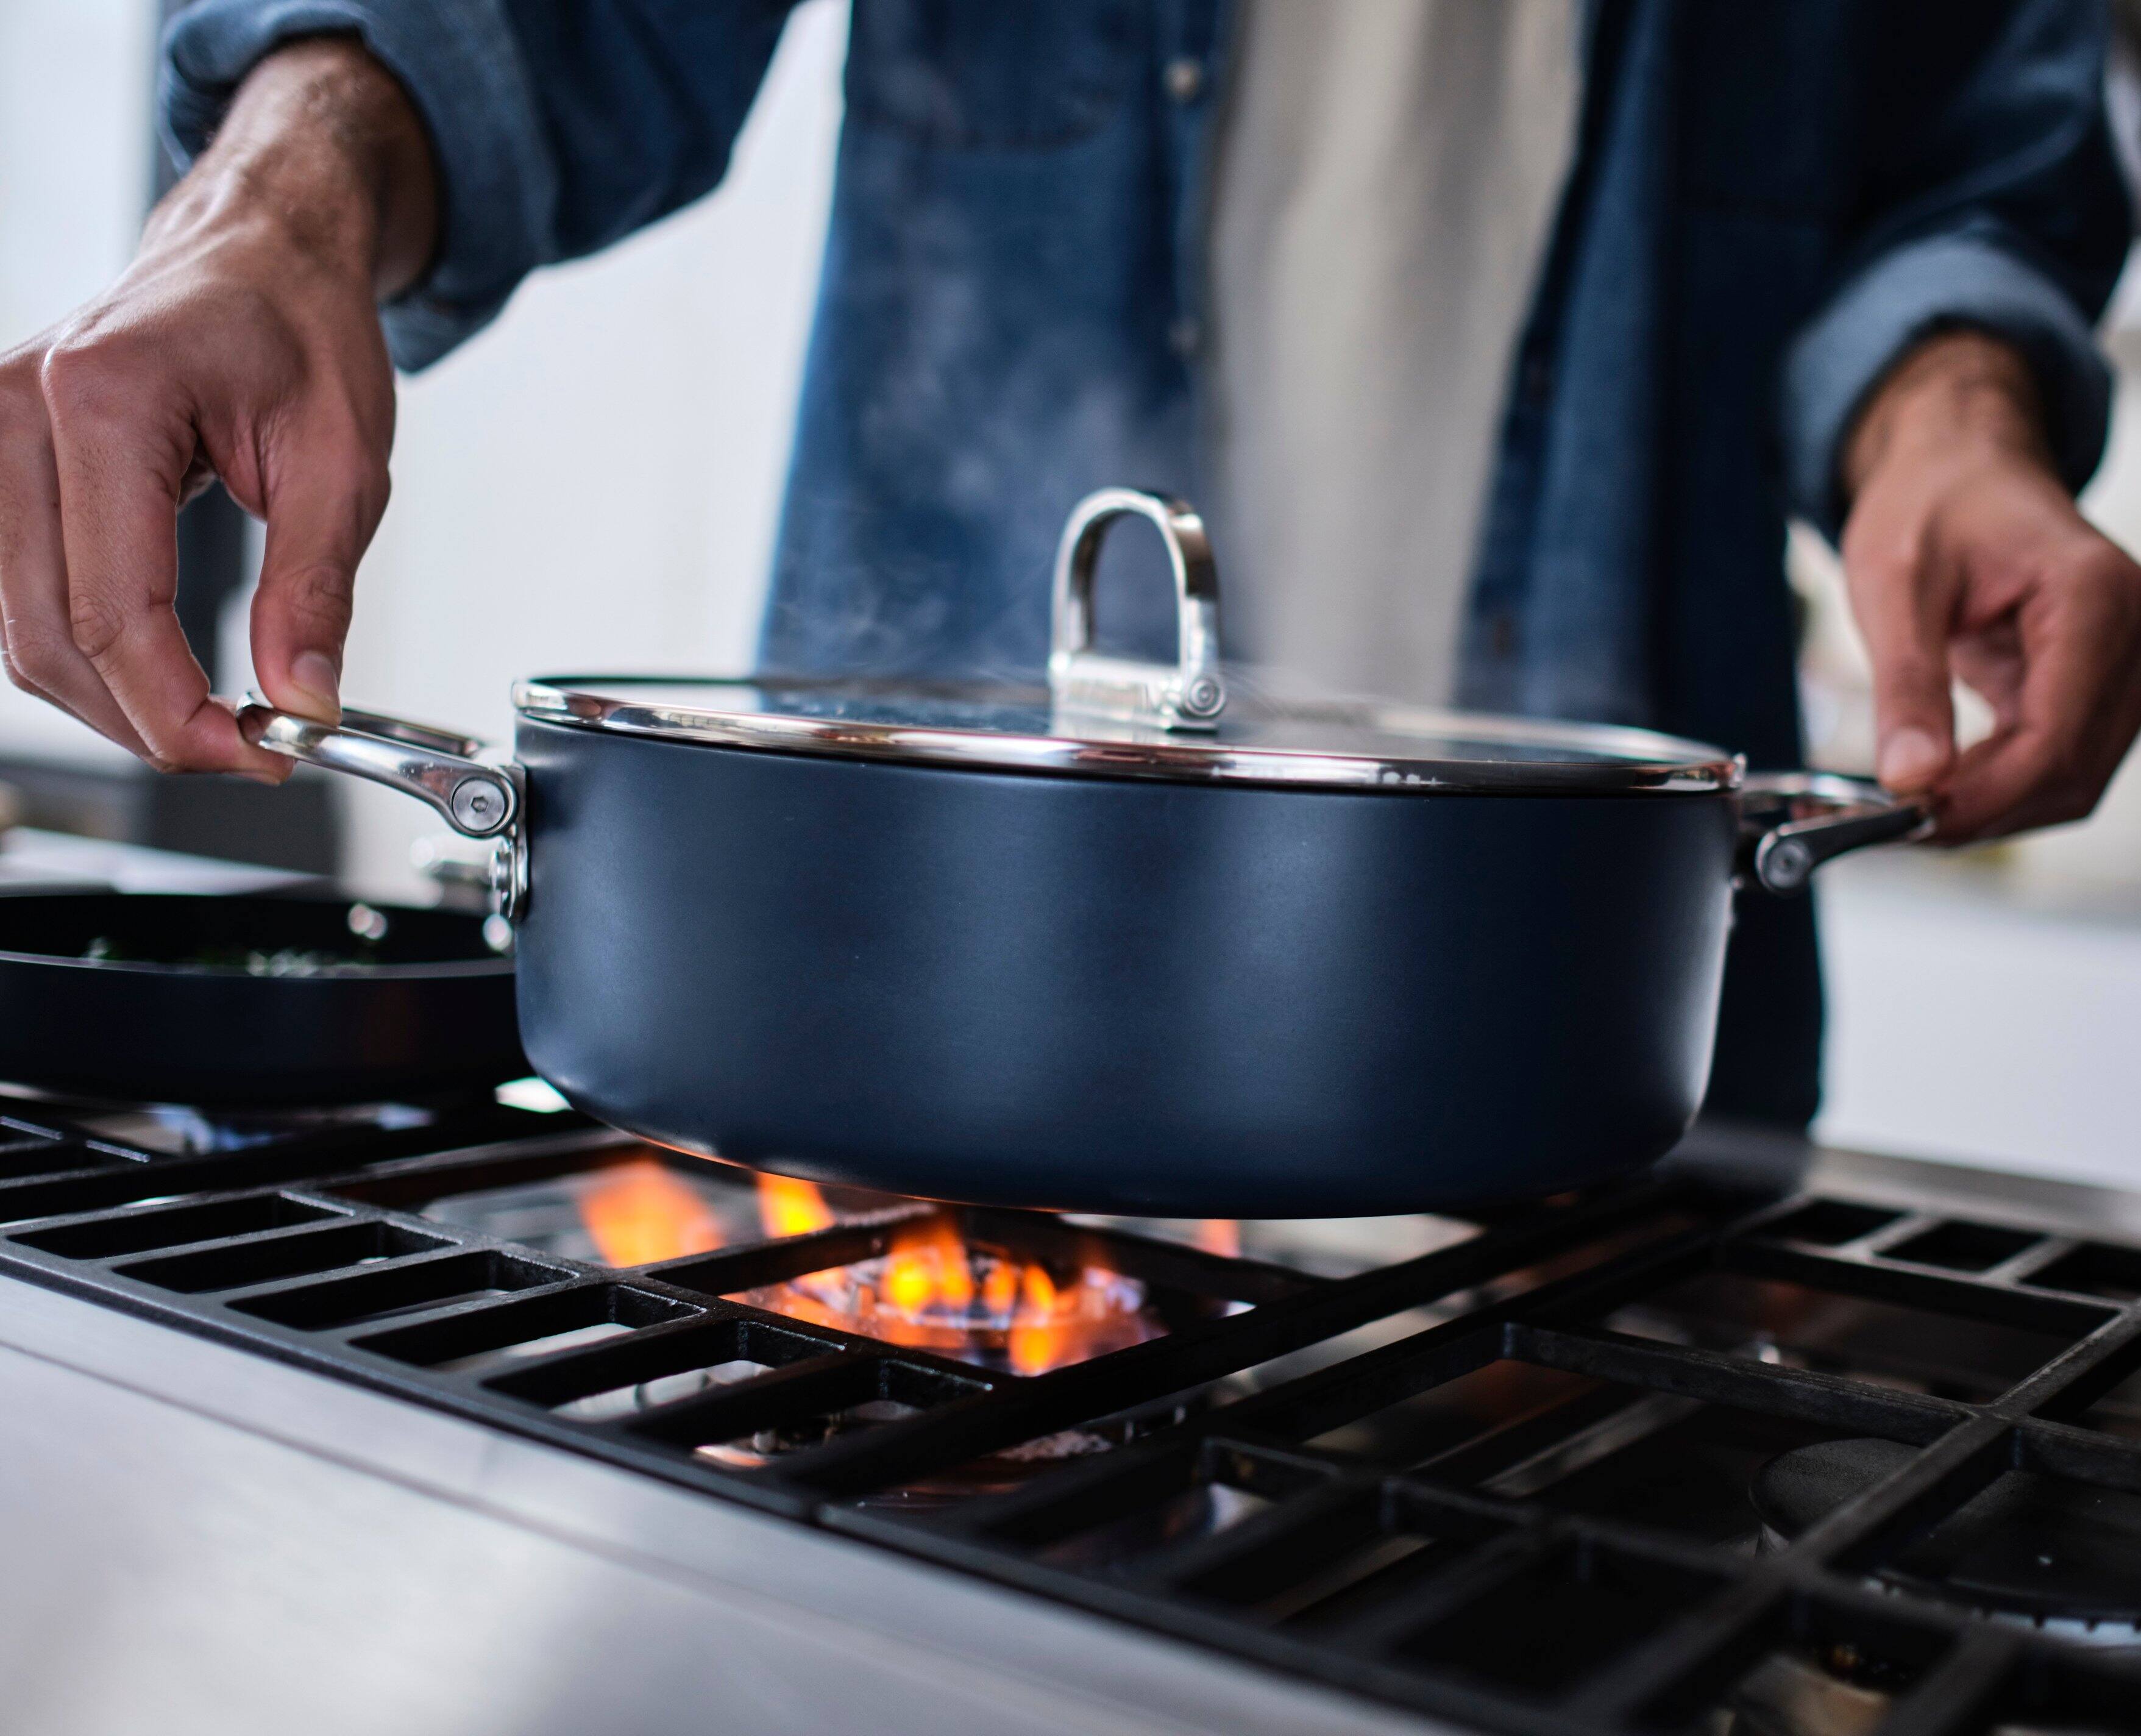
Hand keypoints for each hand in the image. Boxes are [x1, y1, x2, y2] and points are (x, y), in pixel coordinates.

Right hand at [0, 37, 436, 775]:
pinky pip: (19, 595)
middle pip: (45, 637)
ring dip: (110, 700)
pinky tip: (159, 675)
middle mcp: (16, 411)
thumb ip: (314, 588)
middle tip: (248, 753)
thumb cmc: (300, 325)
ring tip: (215, 719)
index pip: (112, 613)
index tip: (256, 756)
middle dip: (145, 720)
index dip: (177, 711)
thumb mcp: (345, 461)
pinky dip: (85, 655)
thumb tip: (300, 699)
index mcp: (102, 399)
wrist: (262, 252)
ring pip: (17, 631)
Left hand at [1840, 330, 2140, 842]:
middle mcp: (2134, 631)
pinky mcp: (2101, 682)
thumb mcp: (1895, 585)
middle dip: (1986, 811)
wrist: (1957, 468)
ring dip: (1996, 807)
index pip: (2056, 736)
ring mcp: (2127, 661)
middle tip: (1897, 825)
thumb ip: (1906, 685)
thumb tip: (1911, 779)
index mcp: (2094, 597)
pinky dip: (2005, 785)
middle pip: (2074, 769)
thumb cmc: (1930, 504)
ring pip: (2076, 777)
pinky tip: (1943, 787)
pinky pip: (2063, 758)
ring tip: (1911, 808)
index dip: (1984, 797)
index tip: (1911, 821)